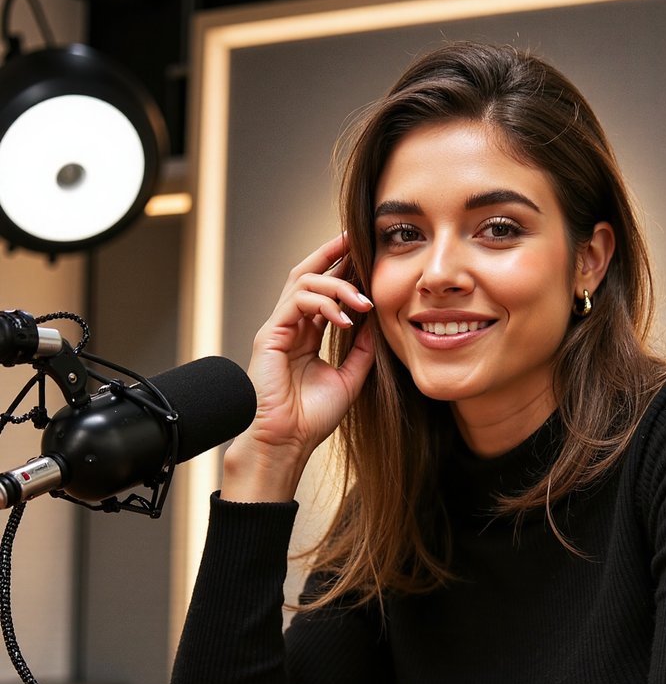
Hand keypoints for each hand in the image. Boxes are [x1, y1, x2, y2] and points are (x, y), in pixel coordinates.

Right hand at [222, 232, 375, 500]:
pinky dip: (323, 304)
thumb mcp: (350, 377)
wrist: (287, 443)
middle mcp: (290, 326)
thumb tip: (377, 321)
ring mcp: (278, 328)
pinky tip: (345, 319)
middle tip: (357, 240)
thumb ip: (363, 349)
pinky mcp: (270, 336)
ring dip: (337, 286)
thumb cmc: (312, 418)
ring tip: (364, 303)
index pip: (322, 290)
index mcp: (306, 334)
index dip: (341, 268)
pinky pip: (296, 303)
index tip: (364, 252)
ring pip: (303, 282)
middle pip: (308, 273)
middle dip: (332, 254)